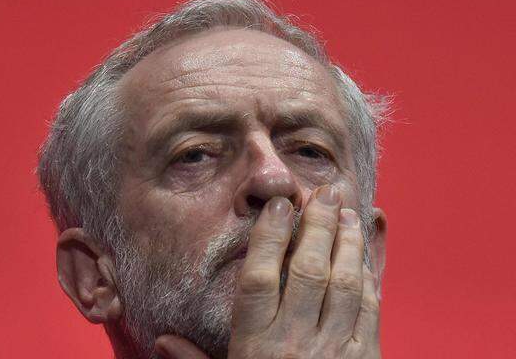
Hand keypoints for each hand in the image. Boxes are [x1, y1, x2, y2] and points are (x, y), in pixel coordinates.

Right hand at [155, 185, 380, 358]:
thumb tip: (162, 339)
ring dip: (346, 242)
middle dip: (316, 225)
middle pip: (306, 271)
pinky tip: (362, 250)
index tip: (277, 207)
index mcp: (256, 346)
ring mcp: (334, 351)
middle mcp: (295, 343)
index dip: (267, 238)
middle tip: (323, 190)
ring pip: (343, 284)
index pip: (257, 280)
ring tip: (346, 208)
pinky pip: (369, 309)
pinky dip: (367, 275)